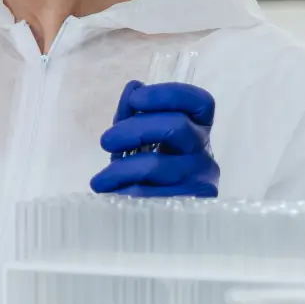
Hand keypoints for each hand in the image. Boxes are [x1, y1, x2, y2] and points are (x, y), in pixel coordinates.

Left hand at [90, 81, 219, 196]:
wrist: (158, 216)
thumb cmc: (147, 170)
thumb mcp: (138, 139)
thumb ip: (133, 113)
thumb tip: (134, 88)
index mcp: (196, 128)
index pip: (199, 102)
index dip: (168, 95)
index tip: (136, 99)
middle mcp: (204, 150)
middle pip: (176, 126)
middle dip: (134, 129)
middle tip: (106, 141)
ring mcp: (201, 178)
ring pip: (157, 165)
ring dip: (121, 170)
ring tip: (100, 180)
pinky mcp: (191, 204)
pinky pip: (153, 195)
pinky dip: (126, 193)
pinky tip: (113, 194)